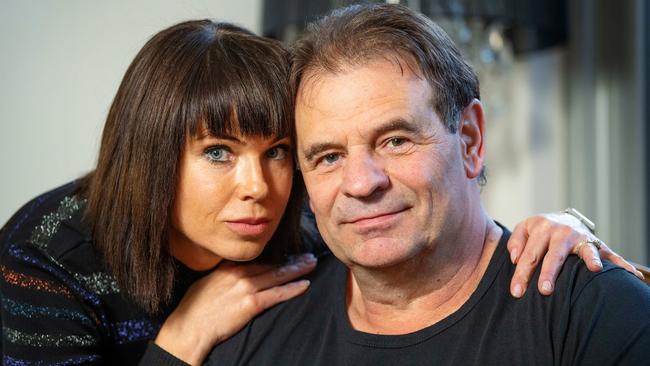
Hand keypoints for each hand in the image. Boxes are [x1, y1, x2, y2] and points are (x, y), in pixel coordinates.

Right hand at [154, 253, 316, 364]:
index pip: (259, 259)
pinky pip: (276, 294)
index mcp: (229, 268)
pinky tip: (304, 284)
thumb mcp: (208, 282)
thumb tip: (233, 272)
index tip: (290, 254)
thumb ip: (224, 275)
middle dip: (292, 260)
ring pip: (277, 275)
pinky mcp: (251, 304)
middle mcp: (239, 274)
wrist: (190, 327)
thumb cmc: (195, 308)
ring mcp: (246, 288)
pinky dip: (292, 288)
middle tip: (308, 256)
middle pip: (272, 264)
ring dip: (297, 269)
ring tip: (311, 264)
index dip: (277, 257)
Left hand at [507, 213, 643, 297]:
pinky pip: (611, 254)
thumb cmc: (539, 231)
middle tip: (544, 290)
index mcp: (541, 228)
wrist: (562, 219)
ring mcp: (581, 237)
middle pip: (554, 255)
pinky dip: (621, 264)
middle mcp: (562, 232)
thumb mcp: (523, 229)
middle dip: (549, 273)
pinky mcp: (596, 244)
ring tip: (595, 269)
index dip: (522, 274)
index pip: (529, 255)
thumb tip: (515, 258)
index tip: (517, 292)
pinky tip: (633, 276)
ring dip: (590, 259)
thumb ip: (516, 242)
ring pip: (585, 250)